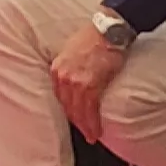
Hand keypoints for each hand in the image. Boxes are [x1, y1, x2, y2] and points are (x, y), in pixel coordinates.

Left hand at [49, 21, 128, 145]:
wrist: (109, 29)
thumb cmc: (94, 38)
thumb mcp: (72, 51)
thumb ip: (69, 68)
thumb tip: (75, 80)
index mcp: (56, 68)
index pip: (59, 97)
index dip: (68, 111)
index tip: (75, 119)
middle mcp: (62, 76)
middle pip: (67, 106)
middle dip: (76, 122)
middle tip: (84, 133)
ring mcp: (75, 81)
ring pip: (77, 112)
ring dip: (85, 127)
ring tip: (92, 136)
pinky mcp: (90, 85)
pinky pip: (90, 110)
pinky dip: (93, 123)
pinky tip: (96, 131)